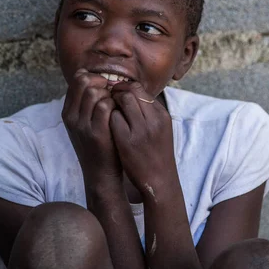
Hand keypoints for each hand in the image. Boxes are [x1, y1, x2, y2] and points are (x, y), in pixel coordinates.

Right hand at [62, 69, 122, 186]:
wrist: (101, 174)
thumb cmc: (99, 144)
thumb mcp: (85, 123)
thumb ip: (87, 103)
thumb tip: (98, 78)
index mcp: (68, 111)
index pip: (77, 79)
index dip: (94, 77)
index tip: (106, 86)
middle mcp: (71, 116)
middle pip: (84, 81)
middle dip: (102, 82)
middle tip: (113, 93)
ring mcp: (82, 125)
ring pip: (94, 92)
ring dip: (109, 94)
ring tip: (116, 105)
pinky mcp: (96, 133)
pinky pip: (105, 106)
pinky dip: (115, 105)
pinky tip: (120, 114)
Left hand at [109, 82, 177, 200]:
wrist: (159, 181)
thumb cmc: (156, 154)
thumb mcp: (160, 129)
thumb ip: (149, 112)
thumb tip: (132, 94)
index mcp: (161, 115)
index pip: (140, 88)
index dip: (125, 87)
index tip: (117, 93)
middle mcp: (153, 119)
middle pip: (131, 91)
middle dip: (117, 92)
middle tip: (108, 98)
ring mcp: (141, 129)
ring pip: (122, 101)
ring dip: (112, 102)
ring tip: (107, 110)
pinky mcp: (127, 140)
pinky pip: (114, 118)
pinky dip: (108, 116)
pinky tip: (106, 123)